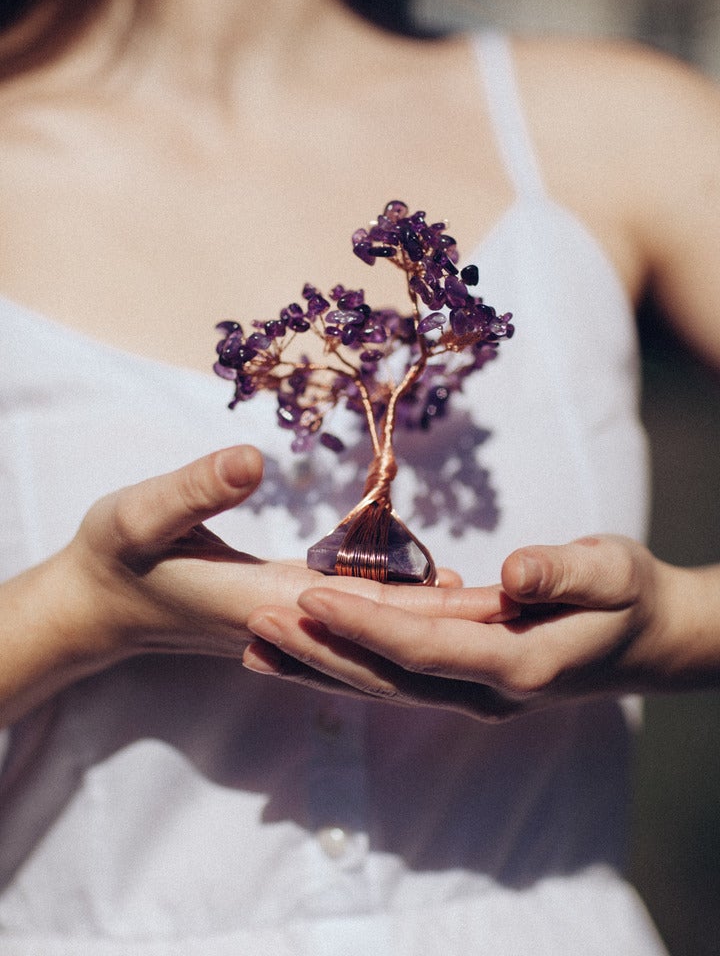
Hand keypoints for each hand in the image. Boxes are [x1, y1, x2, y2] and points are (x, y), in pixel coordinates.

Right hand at [4, 445, 508, 724]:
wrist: (94, 607)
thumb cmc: (111, 557)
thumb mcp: (138, 515)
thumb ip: (192, 489)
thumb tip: (251, 457)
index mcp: (269, 604)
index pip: (369, 614)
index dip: (436, 606)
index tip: (499, 597)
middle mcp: (295, 628)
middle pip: (394, 633)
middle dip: (463, 624)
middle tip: (533, 606)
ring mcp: (295, 628)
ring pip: (385, 636)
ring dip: (444, 626)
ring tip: (508, 608)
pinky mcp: (291, 617)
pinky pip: (364, 625)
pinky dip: (408, 617)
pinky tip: (441, 597)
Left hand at [242, 535, 704, 720]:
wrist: (646, 640)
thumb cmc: (630, 595)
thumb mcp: (613, 571)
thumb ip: (565, 572)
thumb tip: (513, 572)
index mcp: (521, 665)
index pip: (426, 648)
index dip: (364, 625)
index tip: (309, 596)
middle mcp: (487, 693)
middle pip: (388, 678)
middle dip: (320, 652)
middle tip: (254, 624)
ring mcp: (473, 694)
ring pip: (383, 685)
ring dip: (319, 666)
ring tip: (255, 645)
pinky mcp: (463, 681)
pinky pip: (395, 676)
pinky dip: (346, 663)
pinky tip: (305, 647)